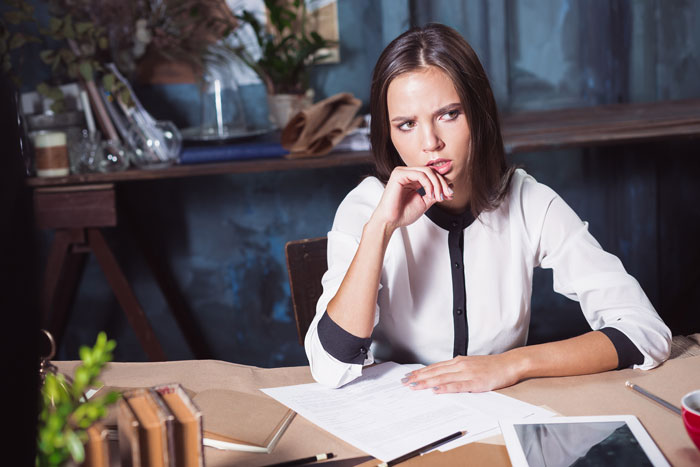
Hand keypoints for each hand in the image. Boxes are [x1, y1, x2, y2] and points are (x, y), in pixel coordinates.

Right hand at [370, 166, 453, 231]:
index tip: (450, 194)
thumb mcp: (425, 202)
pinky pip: (420, 174)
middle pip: (431, 171)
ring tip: (438, 196)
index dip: (443, 182)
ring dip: (437, 184)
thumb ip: (435, 193)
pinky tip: (429, 194)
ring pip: (427, 171)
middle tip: (447, 195)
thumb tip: (449, 186)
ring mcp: (402, 172)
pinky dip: (428, 184)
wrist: (390, 221)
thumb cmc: (402, 214)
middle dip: (442, 183)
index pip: (431, 174)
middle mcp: (407, 174)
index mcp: (412, 179)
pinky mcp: (399, 174)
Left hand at [401, 353, 522, 392]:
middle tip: (405, 382)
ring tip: (414, 386)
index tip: (409, 376)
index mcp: (458, 361)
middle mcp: (460, 365)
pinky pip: (457, 386)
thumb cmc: (491, 366)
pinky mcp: (475, 382)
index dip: (420, 372)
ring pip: (443, 378)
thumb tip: (443, 374)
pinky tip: (436, 391)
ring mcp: (467, 373)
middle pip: (435, 372)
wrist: (509, 364)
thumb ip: (457, 369)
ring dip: (427, 382)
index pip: (435, 367)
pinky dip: (445, 388)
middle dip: (418, 377)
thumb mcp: (471, 364)